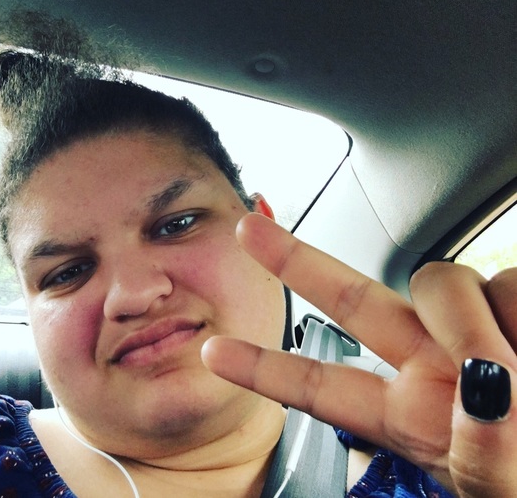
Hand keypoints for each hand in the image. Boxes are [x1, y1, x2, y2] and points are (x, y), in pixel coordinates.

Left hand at [201, 214, 516, 496]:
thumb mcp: (496, 481)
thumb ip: (480, 447)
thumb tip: (484, 390)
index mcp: (407, 414)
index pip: (319, 386)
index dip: (264, 368)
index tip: (213, 350)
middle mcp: (428, 362)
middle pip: (349, 298)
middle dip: (296, 261)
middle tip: (247, 227)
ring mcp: (468, 328)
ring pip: (443, 281)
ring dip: (475, 317)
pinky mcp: (513, 301)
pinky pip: (509, 280)